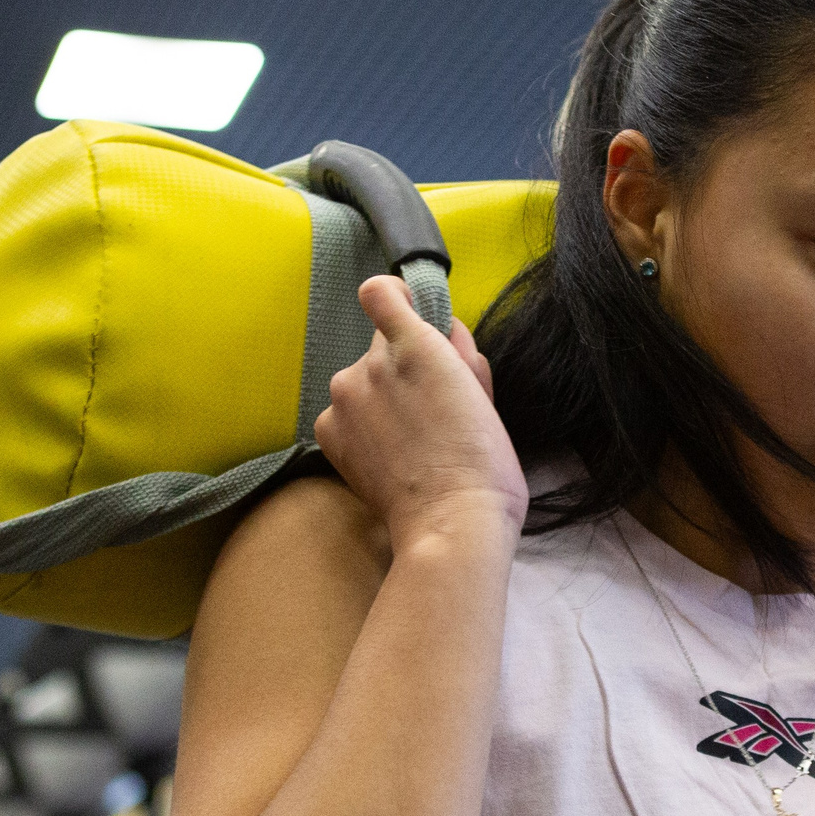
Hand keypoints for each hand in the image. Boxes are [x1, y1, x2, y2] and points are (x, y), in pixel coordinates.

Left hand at [313, 276, 526, 548]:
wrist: (450, 522)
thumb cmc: (483, 463)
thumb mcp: (483, 393)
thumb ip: (458, 351)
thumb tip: (444, 330)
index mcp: (415, 346)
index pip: (381, 293)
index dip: (395, 300)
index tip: (408, 315)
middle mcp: (370, 363)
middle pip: (381, 346)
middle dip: (404, 365)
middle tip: (433, 406)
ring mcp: (344, 399)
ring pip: (363, 381)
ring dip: (382, 397)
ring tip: (412, 439)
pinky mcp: (330, 432)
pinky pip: (345, 412)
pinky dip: (362, 425)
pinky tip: (389, 453)